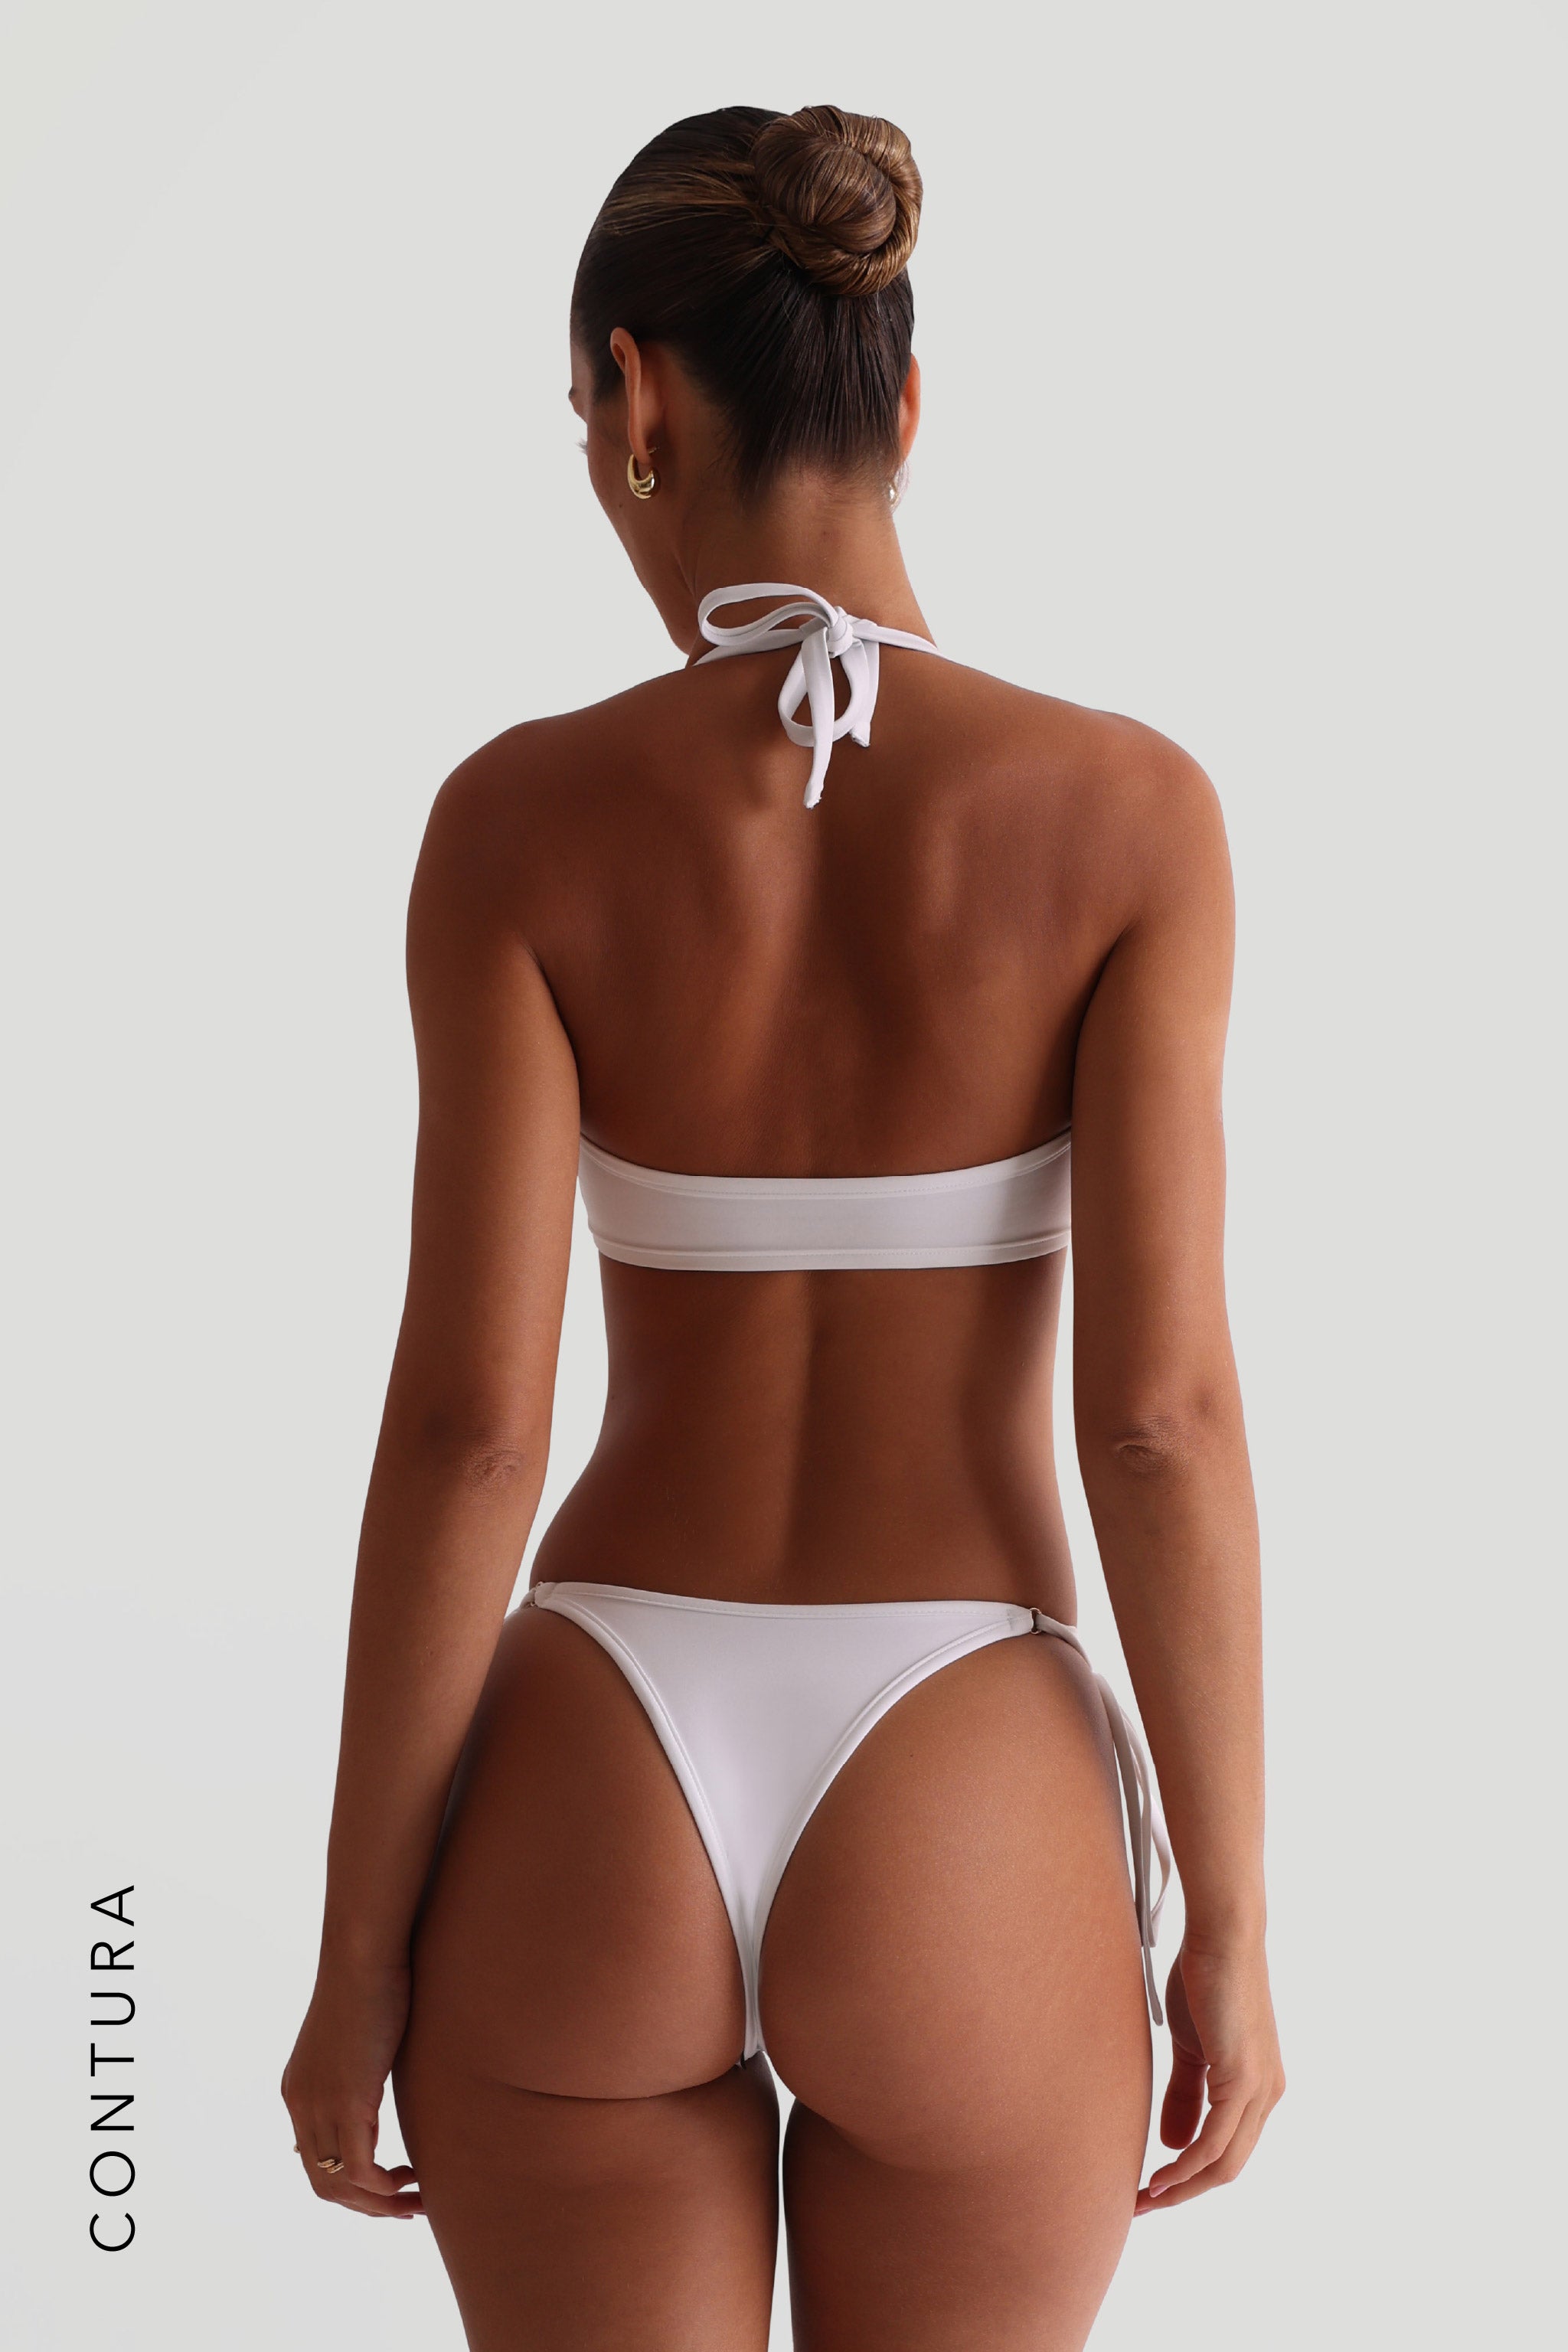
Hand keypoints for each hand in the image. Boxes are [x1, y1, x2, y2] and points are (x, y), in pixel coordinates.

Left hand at [281, 1958, 423, 2218]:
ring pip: (338, 2184)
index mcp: (299, 2090)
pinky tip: (412, 2178)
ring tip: (416, 2200)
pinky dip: (384, 2188)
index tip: (388, 2187)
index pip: (313, 2160)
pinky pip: (359, 2170)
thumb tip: (377, 2082)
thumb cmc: (372, 1980)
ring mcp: (319, 2105)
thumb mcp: (358, 2034)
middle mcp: (301, 2104)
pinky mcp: (346, 2102)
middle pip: (322, 2183)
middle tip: (406, 2206)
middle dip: (365, 2205)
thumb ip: (360, 2067)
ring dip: (379, 2204)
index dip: (349, 2185)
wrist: (364, 1954)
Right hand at [1136, 1935, 1283, 2213]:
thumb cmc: (1205, 1981)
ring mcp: (1260, 2090)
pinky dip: (1187, 2164)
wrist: (1221, 1937)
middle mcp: (1267, 2096)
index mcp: (1257, 2089)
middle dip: (1184, 2193)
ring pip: (1226, 2163)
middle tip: (1143, 2204)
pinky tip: (1160, 2175)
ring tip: (1145, 2197)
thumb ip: (1185, 2095)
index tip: (1152, 2187)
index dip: (1189, 2176)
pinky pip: (1216, 2140)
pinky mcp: (1244, 2079)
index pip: (1227, 2151)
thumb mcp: (1191, 2048)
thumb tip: (1173, 2144)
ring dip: (1183, 2187)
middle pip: (1229, 2167)